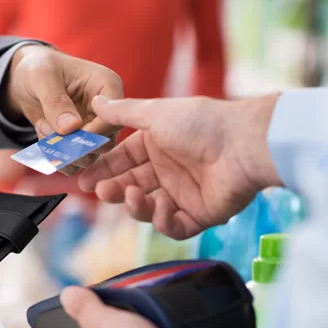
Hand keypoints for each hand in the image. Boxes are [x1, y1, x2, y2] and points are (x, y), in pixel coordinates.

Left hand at [4, 46, 123, 171]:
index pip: (113, 118)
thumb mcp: (41, 76)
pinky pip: (73, 163)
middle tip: (48, 132)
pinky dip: (55, 157)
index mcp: (107, 85)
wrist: (23, 80)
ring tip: (42, 128)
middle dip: (73, 144)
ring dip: (61, 151)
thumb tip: (70, 128)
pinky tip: (43, 136)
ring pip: (89, 157)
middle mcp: (105, 111)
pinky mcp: (80, 143)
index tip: (67, 134)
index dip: (93, 132)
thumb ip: (55, 101)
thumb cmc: (36, 67)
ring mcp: (94, 129)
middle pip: (105, 143)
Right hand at [79, 94, 281, 239]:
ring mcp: (184, 193)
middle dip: (114, 190)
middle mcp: (169, 169)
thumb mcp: (155, 113)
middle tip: (100, 191)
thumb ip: (123, 112)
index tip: (84, 180)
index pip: (123, 160)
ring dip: (136, 205)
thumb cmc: (200, 123)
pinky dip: (163, 221)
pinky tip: (161, 207)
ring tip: (131, 195)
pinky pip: (174, 226)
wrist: (243, 145)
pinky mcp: (200, 214)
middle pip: (132, 185)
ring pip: (149, 208)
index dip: (103, 170)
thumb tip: (96, 101)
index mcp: (158, 145)